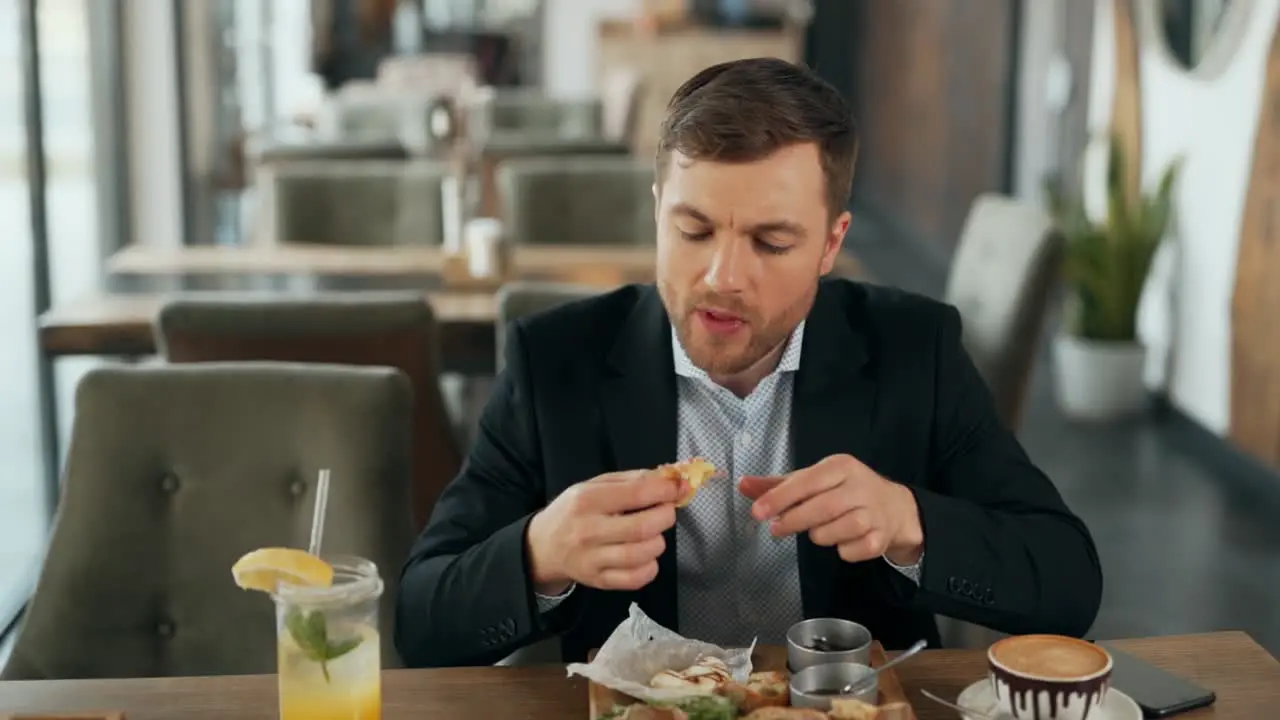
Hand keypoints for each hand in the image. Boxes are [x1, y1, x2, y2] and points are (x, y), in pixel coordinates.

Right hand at [526, 470, 683, 594]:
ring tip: (653, 533)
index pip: (636, 493)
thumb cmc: (574, 511)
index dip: (665, 490)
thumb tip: (669, 480)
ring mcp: (593, 559)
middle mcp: (589, 530)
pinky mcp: (598, 580)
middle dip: (666, 516)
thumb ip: (631, 480)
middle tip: (666, 511)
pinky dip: (650, 567)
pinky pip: (635, 579)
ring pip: (642, 554)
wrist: (543, 546)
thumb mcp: (594, 485)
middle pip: (643, 527)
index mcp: (587, 500)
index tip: (677, 487)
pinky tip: (645, 556)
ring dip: (658, 542)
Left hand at [739, 454, 923, 565]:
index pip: (806, 481)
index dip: (780, 497)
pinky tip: (844, 540)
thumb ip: (778, 485)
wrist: (895, 507)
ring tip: (820, 529)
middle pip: (821, 508)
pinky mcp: (881, 539)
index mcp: (841, 466)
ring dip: (819, 535)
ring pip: (834, 532)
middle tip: (776, 529)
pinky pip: (850, 552)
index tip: (757, 512)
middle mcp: (860, 486)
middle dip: (793, 520)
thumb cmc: (844, 490)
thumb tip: (742, 484)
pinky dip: (841, 550)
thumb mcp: (813, 480)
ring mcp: (874, 513)